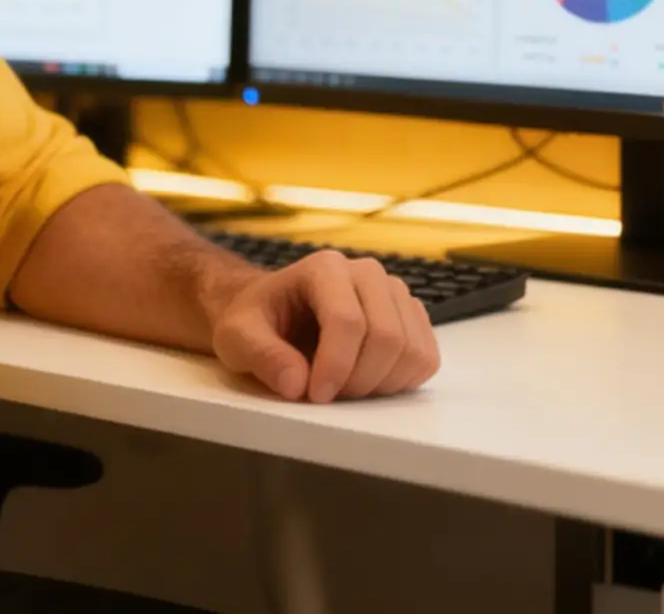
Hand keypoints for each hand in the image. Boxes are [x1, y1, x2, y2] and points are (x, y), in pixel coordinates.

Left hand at [209, 250, 439, 402]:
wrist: (272, 314)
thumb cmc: (255, 322)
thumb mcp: (237, 337)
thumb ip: (261, 356)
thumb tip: (296, 382)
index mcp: (324, 268)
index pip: (347, 320)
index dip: (336, 366)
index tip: (315, 394)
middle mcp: (366, 273)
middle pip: (387, 337)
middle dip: (358, 380)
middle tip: (328, 394)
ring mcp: (394, 293)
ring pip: (412, 350)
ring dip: (381, 384)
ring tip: (344, 387)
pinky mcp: (411, 317)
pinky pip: (426, 358)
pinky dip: (401, 381)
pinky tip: (367, 381)